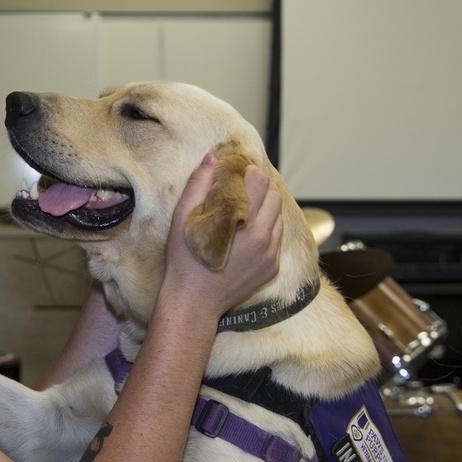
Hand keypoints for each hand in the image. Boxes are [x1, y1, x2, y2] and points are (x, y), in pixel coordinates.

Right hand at [161, 155, 281, 319]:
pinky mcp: (272, 268)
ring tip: (241, 220)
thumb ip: (198, 185)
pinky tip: (244, 240)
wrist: (194, 302)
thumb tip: (212, 159)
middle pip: (274, 196)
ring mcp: (270, 254)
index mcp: (242, 221)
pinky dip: (265, 234)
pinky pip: (277, 240)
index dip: (247, 174)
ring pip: (278, 218)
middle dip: (258, 192)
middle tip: (237, 198)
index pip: (259, 181)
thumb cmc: (184, 260)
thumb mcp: (182, 218)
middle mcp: (262, 237)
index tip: (234, 178)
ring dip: (264, 213)